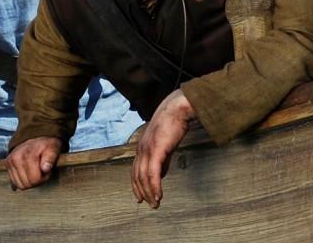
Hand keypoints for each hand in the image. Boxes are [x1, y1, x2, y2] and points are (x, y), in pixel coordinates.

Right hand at [7, 136, 63, 190]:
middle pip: (27, 184)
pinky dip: (22, 180)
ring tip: (35, 171)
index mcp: (27, 154)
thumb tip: (45, 169)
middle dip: (37, 180)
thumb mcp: (53, 148)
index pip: (35, 179)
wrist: (34, 138)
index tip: (47, 170)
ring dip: (29, 182)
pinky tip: (28, 173)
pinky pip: (14, 182)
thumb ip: (51, 158)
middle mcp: (16, 158)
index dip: (44, 177)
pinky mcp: (7, 164)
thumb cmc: (46, 145)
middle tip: (42, 171)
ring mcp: (10, 161)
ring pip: (20, 185)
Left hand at [132, 90, 194, 208]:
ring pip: (144, 177)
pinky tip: (158, 194)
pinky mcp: (156, 150)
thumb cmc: (173, 123)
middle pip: (137, 176)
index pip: (136, 170)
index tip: (140, 197)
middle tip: (149, 204)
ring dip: (149, 192)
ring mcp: (147, 149)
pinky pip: (153, 173)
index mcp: (142, 147)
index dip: (137, 185)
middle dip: (142, 192)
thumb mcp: (165, 143)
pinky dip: (155, 186)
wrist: (177, 108)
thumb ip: (162, 159)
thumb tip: (161, 173)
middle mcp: (141, 149)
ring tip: (155, 203)